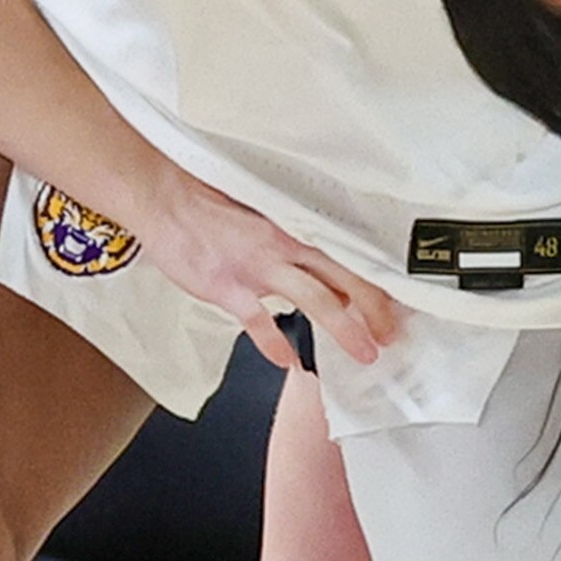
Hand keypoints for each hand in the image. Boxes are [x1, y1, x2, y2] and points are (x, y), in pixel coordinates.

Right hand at [130, 167, 399, 370]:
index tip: (396, 300)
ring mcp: (257, 268)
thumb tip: (316, 258)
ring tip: (365, 353)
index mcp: (292, 225)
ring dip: (344, 329)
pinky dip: (275, 345)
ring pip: (316, 300)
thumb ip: (287, 235)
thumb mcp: (257, 212)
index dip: (374, 279)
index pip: (346, 254)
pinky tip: (289, 362)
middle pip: (343, 278)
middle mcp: (283, 245)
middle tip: (393, 334)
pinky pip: (259, 322)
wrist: (164, 198)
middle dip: (373, 309)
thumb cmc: (207, 201)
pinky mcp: (229, 287)